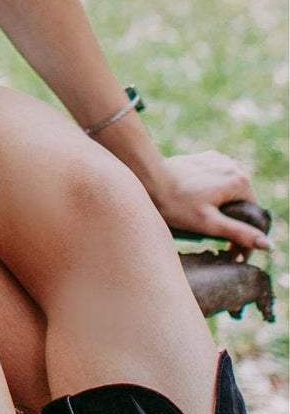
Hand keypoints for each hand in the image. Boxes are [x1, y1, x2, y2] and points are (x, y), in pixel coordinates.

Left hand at [143, 150, 269, 252]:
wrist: (147, 177)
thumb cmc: (175, 203)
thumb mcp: (209, 223)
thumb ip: (239, 233)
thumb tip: (267, 245)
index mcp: (239, 181)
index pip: (254, 214)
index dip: (245, 237)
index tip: (231, 253)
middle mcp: (233, 166)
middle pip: (243, 203)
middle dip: (234, 223)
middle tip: (219, 245)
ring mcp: (219, 160)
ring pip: (230, 192)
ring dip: (224, 209)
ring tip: (206, 225)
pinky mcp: (205, 160)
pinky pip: (218, 182)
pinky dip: (214, 196)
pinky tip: (199, 207)